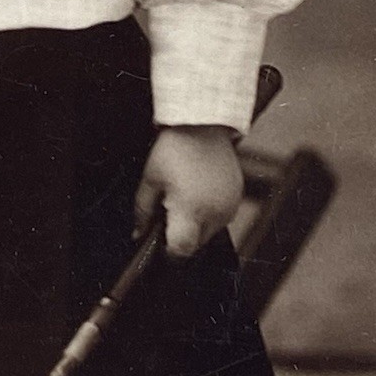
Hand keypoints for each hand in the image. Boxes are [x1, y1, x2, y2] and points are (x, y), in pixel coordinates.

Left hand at [134, 126, 243, 258]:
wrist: (203, 125)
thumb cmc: (174, 149)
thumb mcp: (150, 180)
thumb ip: (143, 212)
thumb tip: (138, 234)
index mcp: (191, 210)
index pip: (181, 251)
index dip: (168, 250)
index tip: (159, 239)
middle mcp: (215, 213)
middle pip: (196, 245)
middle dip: (180, 236)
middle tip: (168, 211)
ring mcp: (230, 206)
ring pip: (210, 233)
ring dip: (195, 225)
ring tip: (183, 198)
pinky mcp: (238, 198)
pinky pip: (222, 218)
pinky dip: (209, 213)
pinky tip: (197, 193)